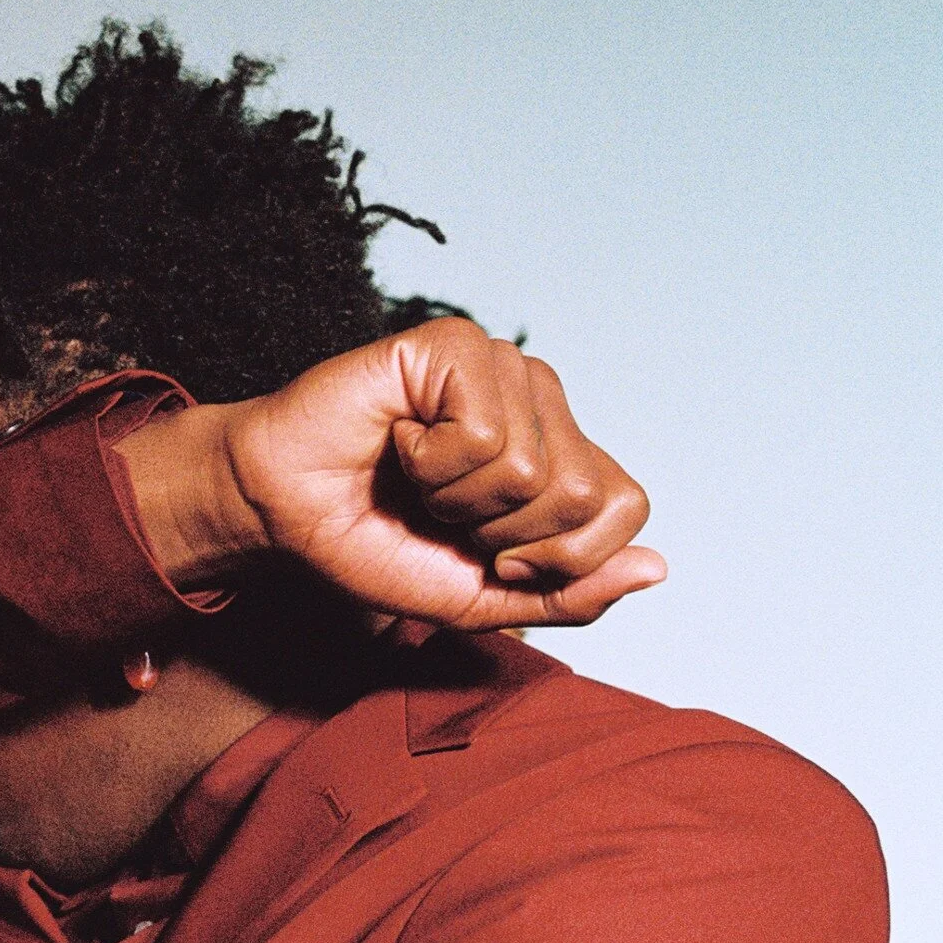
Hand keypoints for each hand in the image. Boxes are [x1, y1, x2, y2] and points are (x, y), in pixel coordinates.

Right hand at [118, 318, 664, 629]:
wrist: (284, 514)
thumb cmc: (374, 542)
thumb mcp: (483, 596)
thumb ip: (569, 592)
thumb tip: (658, 568)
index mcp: (561, 454)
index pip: (626, 509)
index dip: (556, 557)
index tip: (486, 551)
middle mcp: (543, 401)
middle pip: (580, 495)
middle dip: (499, 532)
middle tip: (441, 512)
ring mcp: (503, 367)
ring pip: (530, 467)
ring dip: (455, 498)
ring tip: (415, 476)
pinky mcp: (455, 346)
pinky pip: (482, 433)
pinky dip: (429, 463)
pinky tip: (400, 441)